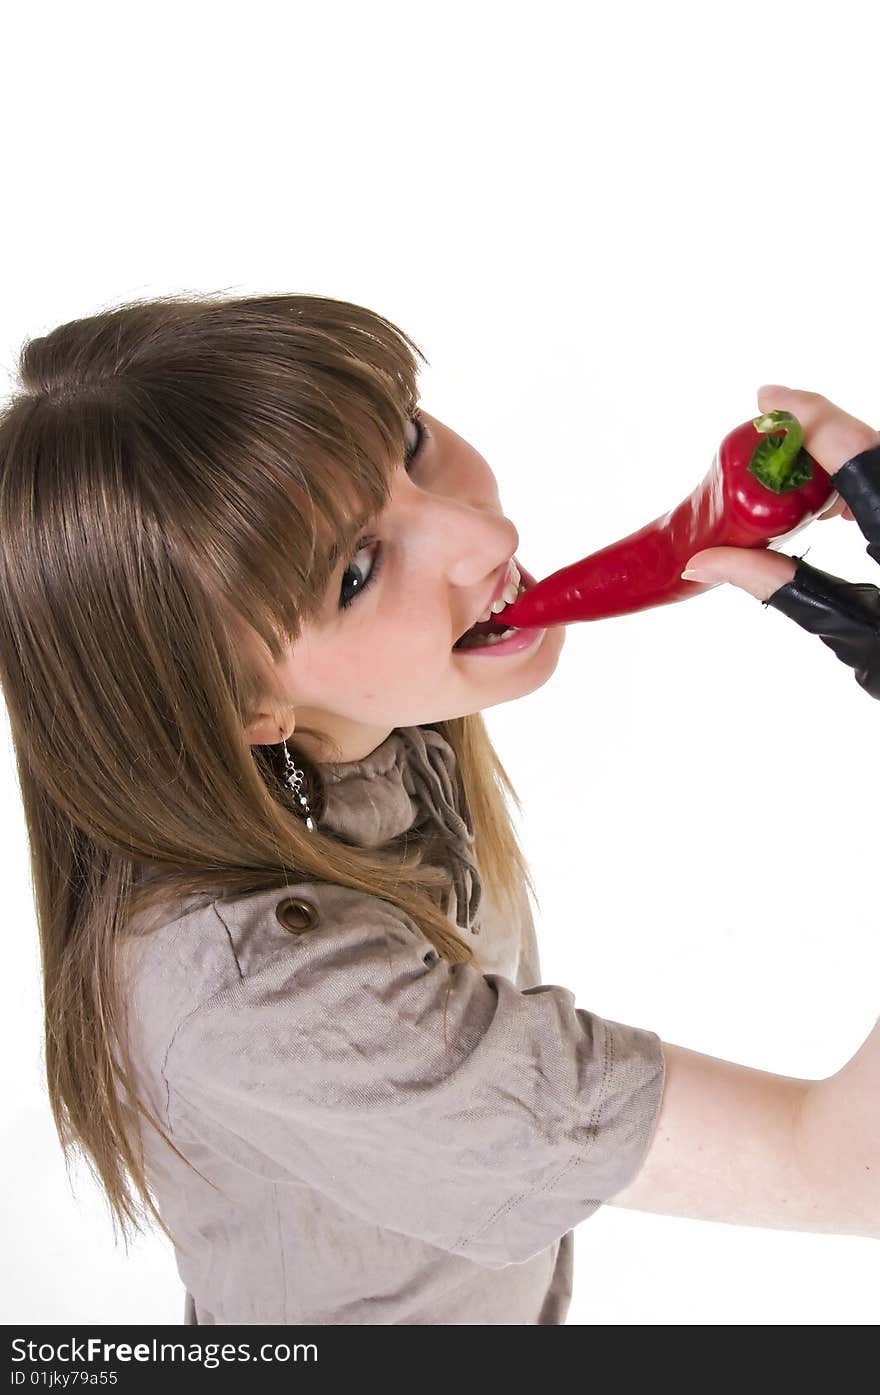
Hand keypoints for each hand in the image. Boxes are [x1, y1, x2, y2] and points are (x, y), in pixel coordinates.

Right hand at [683, 385, 879, 699]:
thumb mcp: (852, 632)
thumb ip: (784, 589)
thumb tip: (708, 562)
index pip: (855, 448)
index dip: (807, 414)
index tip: (766, 398)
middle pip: (873, 445)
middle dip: (818, 437)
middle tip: (767, 450)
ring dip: (843, 462)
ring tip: (799, 489)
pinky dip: (866, 482)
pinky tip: (843, 509)